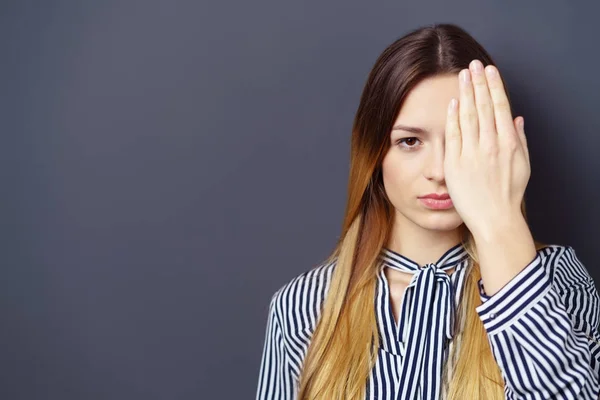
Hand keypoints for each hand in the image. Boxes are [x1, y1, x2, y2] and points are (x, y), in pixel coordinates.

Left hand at [444, 60, 530, 239]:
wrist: (494, 218)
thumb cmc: (509, 194)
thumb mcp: (523, 165)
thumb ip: (520, 139)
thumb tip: (517, 118)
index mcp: (509, 143)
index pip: (500, 107)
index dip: (493, 86)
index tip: (489, 70)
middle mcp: (491, 145)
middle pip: (483, 106)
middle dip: (478, 83)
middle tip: (473, 64)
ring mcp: (472, 153)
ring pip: (468, 116)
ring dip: (465, 93)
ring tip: (462, 76)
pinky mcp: (456, 164)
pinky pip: (454, 135)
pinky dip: (453, 117)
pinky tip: (452, 102)